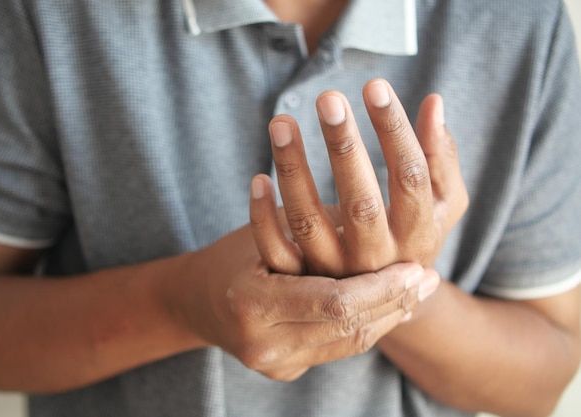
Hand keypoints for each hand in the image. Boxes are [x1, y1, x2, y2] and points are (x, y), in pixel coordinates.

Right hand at [174, 225, 436, 380]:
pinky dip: (367, 324)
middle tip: (429, 278)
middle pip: (350, 328)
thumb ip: (319, 232)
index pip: (335, 302)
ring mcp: (274, 365)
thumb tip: (381, 220)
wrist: (196, 301)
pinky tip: (390, 306)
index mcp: (252, 303)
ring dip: (388, 316)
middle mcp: (263, 344)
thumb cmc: (233, 254)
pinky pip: (338, 347)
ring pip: (350, 343)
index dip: (382, 286)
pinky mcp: (285, 370)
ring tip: (417, 290)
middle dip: (395, 302)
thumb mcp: (269, 232)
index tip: (417, 268)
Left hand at [250, 79, 467, 276]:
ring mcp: (336, 272)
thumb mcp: (443, 203)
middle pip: (361, 202)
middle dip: (344, 147)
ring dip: (293, 170)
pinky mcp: (301, 280)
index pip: (410, 177)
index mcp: (417, 235)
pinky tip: (258, 177)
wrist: (388, 301)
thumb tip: (434, 102)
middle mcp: (377, 259)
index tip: (374, 86)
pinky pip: (276, 251)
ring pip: (309, 222)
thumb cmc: (415, 235)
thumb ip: (440, 157)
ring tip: (281, 122)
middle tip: (328, 98)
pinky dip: (263, 217)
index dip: (394, 131)